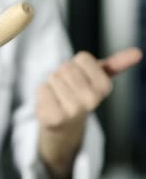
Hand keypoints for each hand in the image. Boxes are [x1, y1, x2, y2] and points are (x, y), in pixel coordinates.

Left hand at [36, 48, 141, 178]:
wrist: (64, 126)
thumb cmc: (79, 96)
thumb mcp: (98, 79)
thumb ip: (116, 64)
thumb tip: (137, 52)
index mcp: (104, 87)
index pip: (83, 57)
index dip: (77, 65)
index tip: (80, 78)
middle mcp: (92, 100)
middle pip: (66, 67)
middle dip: (62, 74)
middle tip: (67, 89)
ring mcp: (73, 110)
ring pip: (53, 77)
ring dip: (51, 84)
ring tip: (59, 97)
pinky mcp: (55, 117)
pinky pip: (42, 89)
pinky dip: (43, 93)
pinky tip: (51, 104)